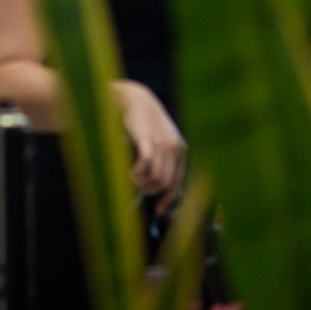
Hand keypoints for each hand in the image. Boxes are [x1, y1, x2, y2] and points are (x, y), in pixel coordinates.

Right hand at [114, 80, 186, 214]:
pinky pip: (146, 166)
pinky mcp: (148, 140)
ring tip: (131, 177)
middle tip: (136, 188)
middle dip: (149, 192)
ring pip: (156, 178)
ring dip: (141, 183)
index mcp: (180, 149)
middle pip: (166, 184)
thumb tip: (156, 183)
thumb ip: (162, 158)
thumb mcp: (159, 139)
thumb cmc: (144, 121)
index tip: (158, 210)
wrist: (136, 99)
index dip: (168, 199)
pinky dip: (137, 174)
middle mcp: (175, 148)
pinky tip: (130, 171)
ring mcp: (162, 144)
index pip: (178, 183)